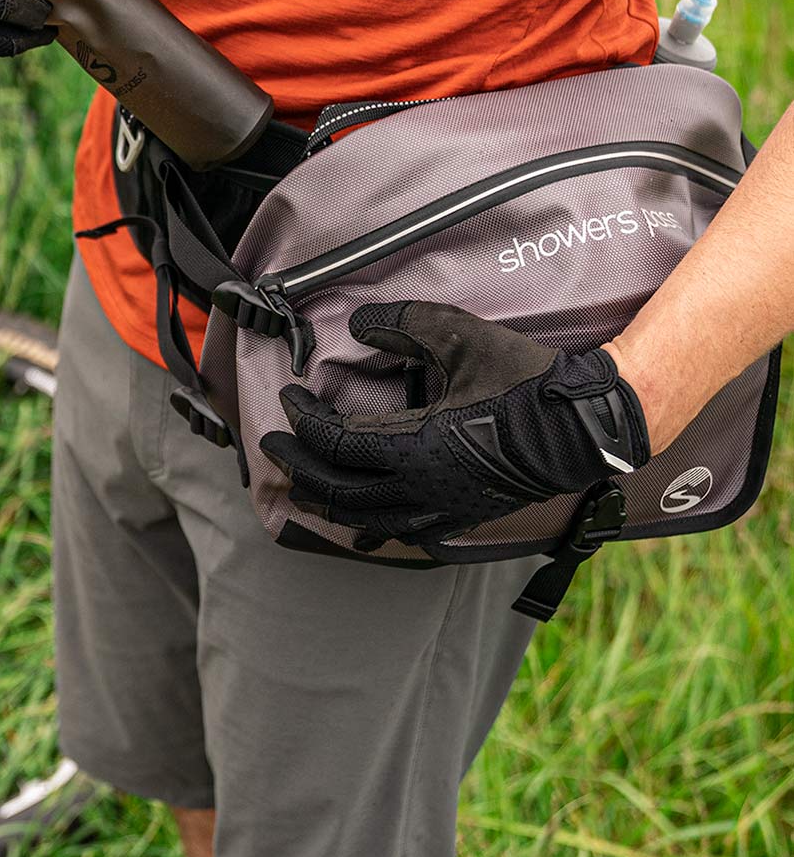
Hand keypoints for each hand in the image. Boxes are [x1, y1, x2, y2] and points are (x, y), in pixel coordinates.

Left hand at [259, 301, 649, 553]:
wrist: (583, 426)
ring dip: (327, 503)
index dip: (303, 420)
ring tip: (302, 490)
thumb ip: (402, 324)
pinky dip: (375, 529)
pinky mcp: (465, 516)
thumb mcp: (459, 335)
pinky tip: (366, 529)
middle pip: (338, 488)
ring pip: (367, 519)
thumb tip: (358, 324)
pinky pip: (406, 533)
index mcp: (413, 446)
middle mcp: (421, 487)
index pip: (334, 441)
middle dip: (298, 466)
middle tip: (273, 446)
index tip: (290, 397)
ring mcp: (444, 508)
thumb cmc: (523, 380)